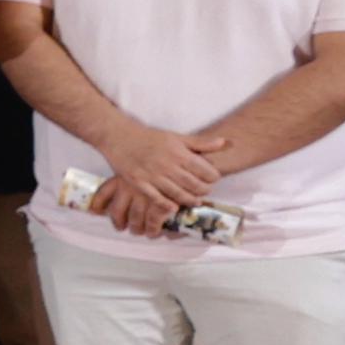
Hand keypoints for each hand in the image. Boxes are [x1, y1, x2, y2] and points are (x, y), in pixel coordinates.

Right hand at [90, 120, 224, 235]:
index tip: (213, 178)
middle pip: (194, 184)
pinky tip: (174, 207)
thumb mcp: (177, 137)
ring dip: (190, 200)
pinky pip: (157, 198)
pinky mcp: (139, 183)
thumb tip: (225, 142)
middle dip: (204, 190)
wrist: (119, 137)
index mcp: (178, 153)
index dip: (213, 177)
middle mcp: (167, 165)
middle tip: (205, 191)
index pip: (205, 170)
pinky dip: (168, 205)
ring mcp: (152, 175)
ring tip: (195, 201)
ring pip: (178, 194)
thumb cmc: (149, 137)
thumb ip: (201, 143)